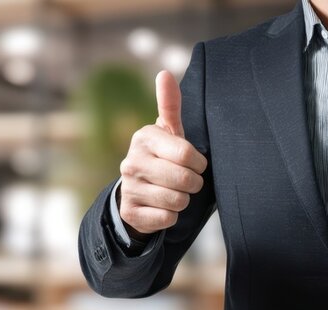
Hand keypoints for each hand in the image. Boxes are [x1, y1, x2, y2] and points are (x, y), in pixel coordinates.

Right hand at [118, 71, 207, 236]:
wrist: (135, 193)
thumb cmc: (161, 158)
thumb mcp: (167, 133)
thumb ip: (170, 104)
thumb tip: (164, 73)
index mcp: (144, 138)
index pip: (186, 154)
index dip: (198, 163)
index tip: (194, 163)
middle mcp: (131, 162)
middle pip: (185, 180)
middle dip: (193, 184)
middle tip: (186, 180)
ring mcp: (128, 188)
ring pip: (178, 201)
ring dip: (182, 200)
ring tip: (172, 192)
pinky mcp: (130, 213)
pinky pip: (167, 219)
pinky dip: (170, 216)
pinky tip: (160, 207)